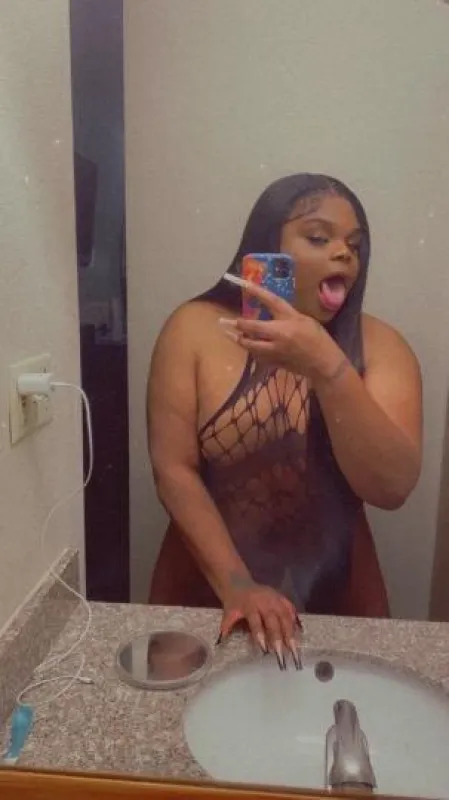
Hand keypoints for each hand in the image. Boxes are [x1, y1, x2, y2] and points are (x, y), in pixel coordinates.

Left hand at [218, 578, 301, 668]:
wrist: (240, 584)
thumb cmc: (234, 602)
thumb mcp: (228, 612)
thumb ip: (226, 626)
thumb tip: (219, 642)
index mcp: (250, 605)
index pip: (256, 622)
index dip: (260, 635)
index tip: (266, 650)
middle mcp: (265, 601)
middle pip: (274, 621)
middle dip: (279, 638)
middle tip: (283, 654)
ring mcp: (275, 598)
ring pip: (285, 616)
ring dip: (291, 632)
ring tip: (295, 648)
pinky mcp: (282, 597)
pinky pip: (291, 609)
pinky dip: (296, 620)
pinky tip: (300, 633)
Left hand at [221, 280, 341, 380]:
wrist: (324, 362)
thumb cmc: (317, 338)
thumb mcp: (304, 320)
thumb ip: (286, 315)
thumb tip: (270, 311)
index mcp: (289, 319)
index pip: (271, 301)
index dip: (256, 292)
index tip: (244, 284)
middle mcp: (280, 334)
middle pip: (252, 327)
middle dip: (237, 324)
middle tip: (224, 322)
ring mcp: (275, 350)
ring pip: (250, 345)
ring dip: (238, 339)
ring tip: (229, 334)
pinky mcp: (274, 362)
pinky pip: (257, 356)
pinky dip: (251, 351)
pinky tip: (247, 347)